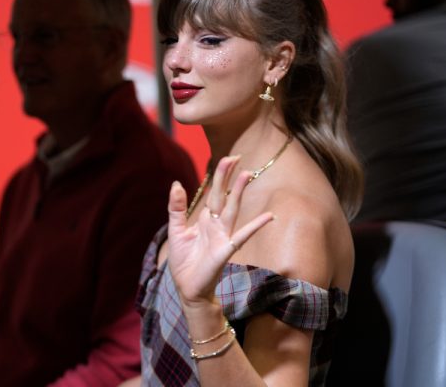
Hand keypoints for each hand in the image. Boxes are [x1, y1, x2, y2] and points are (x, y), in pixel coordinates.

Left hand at [166, 156, 273, 307]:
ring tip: (248, 174)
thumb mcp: (175, 230)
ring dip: (239, 192)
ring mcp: (223, 236)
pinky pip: (242, 235)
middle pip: (223, 196)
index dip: (220, 176)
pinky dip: (255, 226)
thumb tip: (177, 183)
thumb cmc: (184, 261)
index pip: (214, 193)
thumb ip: (176, 208)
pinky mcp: (225, 250)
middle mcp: (216, 225)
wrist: (187, 288)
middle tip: (236, 156)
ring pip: (232, 209)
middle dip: (228, 177)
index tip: (228, 158)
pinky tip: (269, 217)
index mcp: (205, 220)